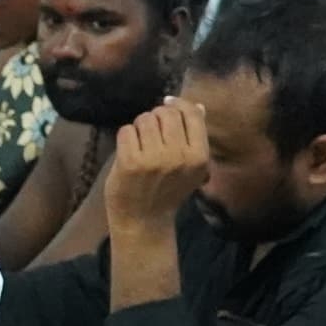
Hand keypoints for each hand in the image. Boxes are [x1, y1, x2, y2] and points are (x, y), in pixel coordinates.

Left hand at [104, 101, 214, 241]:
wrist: (144, 222)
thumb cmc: (166, 191)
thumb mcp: (189, 167)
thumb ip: (195, 137)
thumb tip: (200, 106)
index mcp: (199, 157)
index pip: (191, 113)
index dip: (178, 104)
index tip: (167, 103)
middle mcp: (180, 156)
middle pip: (165, 113)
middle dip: (155, 117)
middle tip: (150, 135)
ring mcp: (155, 159)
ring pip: (144, 119)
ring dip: (139, 128)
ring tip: (140, 146)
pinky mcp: (131, 162)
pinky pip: (126, 130)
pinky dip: (125, 138)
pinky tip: (128, 154)